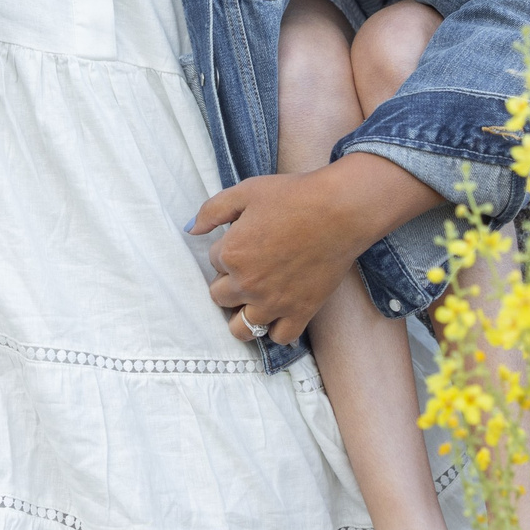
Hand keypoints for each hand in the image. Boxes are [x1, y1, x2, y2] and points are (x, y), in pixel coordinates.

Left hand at [192, 154, 442, 344]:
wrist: (339, 211)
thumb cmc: (293, 196)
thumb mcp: (245, 191)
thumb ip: (212, 210)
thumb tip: (190, 229)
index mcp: (231, 254)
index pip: (213, 261)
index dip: (227, 249)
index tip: (245, 240)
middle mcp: (247, 284)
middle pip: (219, 297)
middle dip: (228, 283)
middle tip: (249, 268)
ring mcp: (274, 303)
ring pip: (242, 328)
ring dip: (243, 315)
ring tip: (253, 300)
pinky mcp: (301, 312)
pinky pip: (279, 337)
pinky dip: (275, 329)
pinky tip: (278, 313)